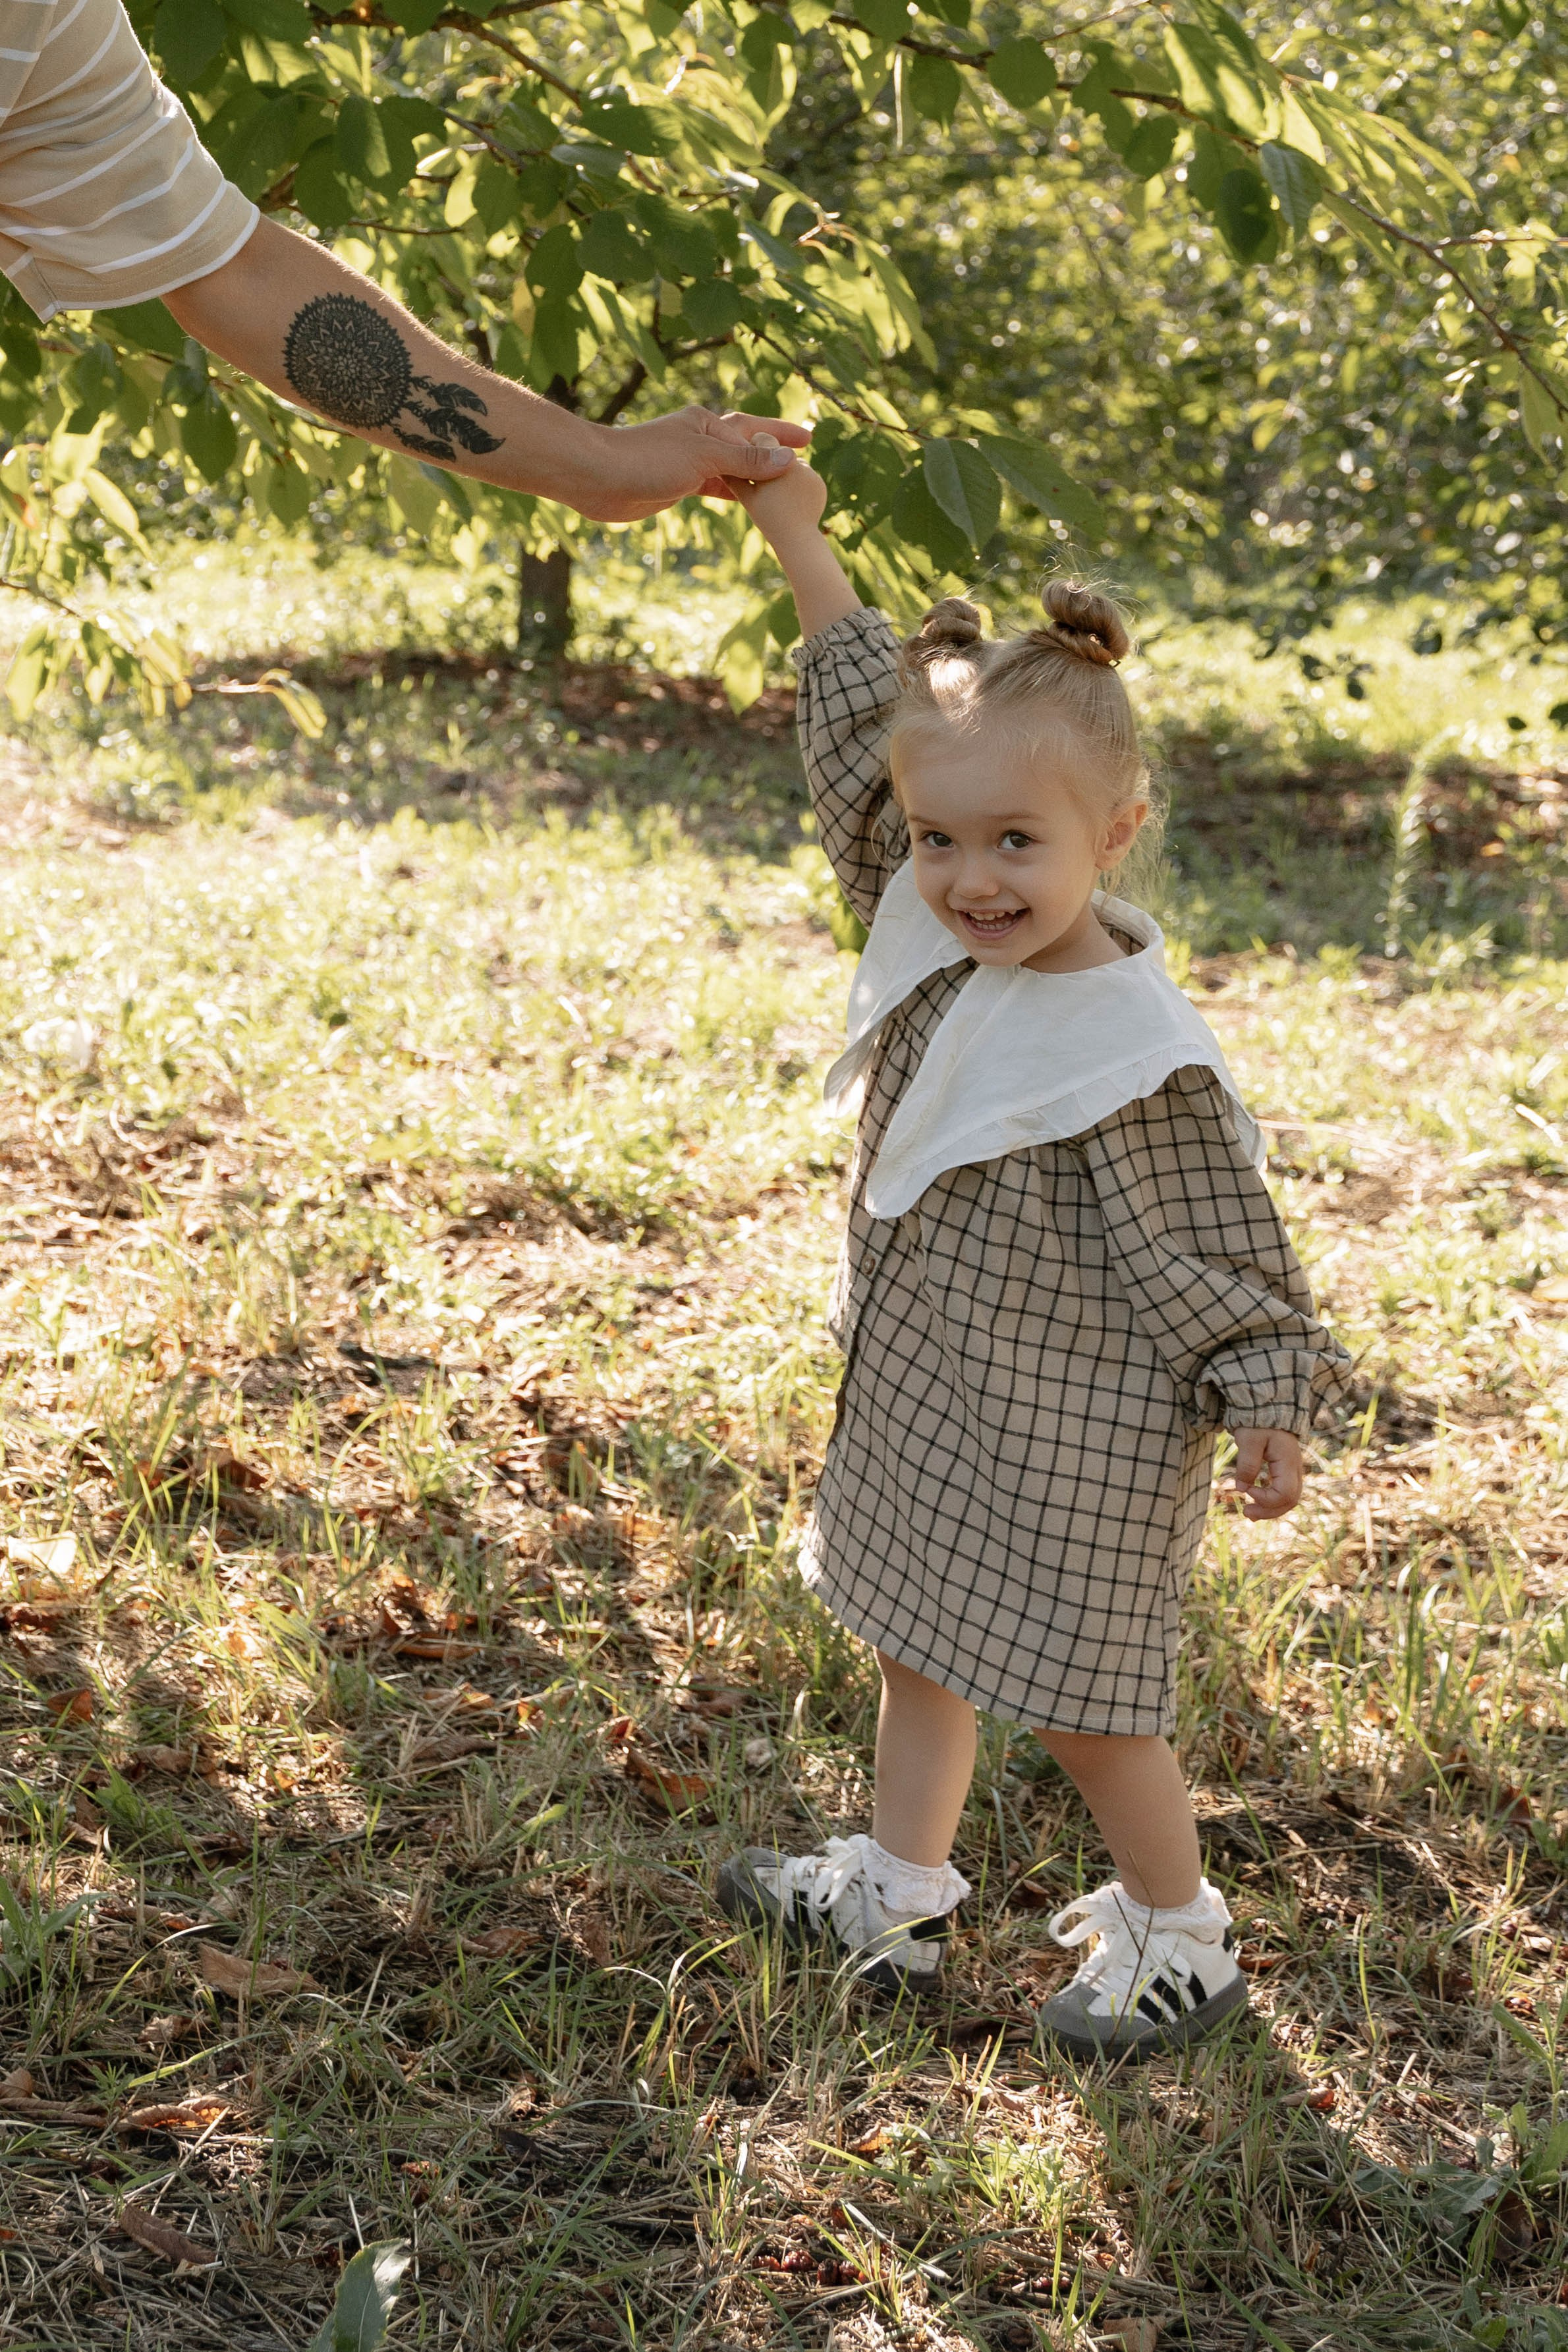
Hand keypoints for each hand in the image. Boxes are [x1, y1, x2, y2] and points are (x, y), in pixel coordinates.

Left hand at [573, 405, 810, 521]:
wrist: (599, 478)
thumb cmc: (647, 459)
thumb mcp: (704, 458)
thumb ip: (746, 459)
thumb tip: (787, 460)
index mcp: (706, 423)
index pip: (753, 430)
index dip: (781, 437)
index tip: (808, 441)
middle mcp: (700, 439)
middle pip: (746, 443)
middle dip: (773, 449)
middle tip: (804, 454)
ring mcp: (690, 463)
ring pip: (733, 468)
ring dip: (757, 474)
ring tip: (784, 482)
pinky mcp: (679, 485)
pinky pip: (718, 487)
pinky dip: (736, 492)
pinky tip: (752, 501)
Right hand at [731, 436, 829, 540]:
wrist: (796, 538)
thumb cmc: (766, 517)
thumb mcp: (746, 496)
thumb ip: (735, 475)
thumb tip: (722, 463)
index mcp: (774, 460)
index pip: (762, 437)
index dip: (754, 449)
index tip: (749, 462)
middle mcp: (794, 461)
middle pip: (779, 451)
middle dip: (771, 461)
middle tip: (764, 482)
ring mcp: (810, 472)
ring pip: (793, 464)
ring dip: (785, 473)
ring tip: (778, 495)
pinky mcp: (819, 483)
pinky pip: (806, 477)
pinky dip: (799, 486)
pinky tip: (792, 501)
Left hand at [1222, 1428, 1302, 1519]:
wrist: (1266, 1410)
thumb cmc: (1256, 1423)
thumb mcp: (1248, 1440)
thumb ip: (1247, 1464)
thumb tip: (1241, 1488)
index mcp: (1288, 1462)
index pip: (1284, 1493)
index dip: (1265, 1498)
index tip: (1246, 1490)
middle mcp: (1295, 1469)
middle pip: (1290, 1500)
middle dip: (1268, 1511)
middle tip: (1246, 1513)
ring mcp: (1293, 1471)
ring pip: (1289, 1499)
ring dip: (1270, 1509)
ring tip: (1249, 1514)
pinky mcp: (1286, 1471)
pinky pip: (1284, 1492)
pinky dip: (1271, 1502)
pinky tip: (1256, 1505)